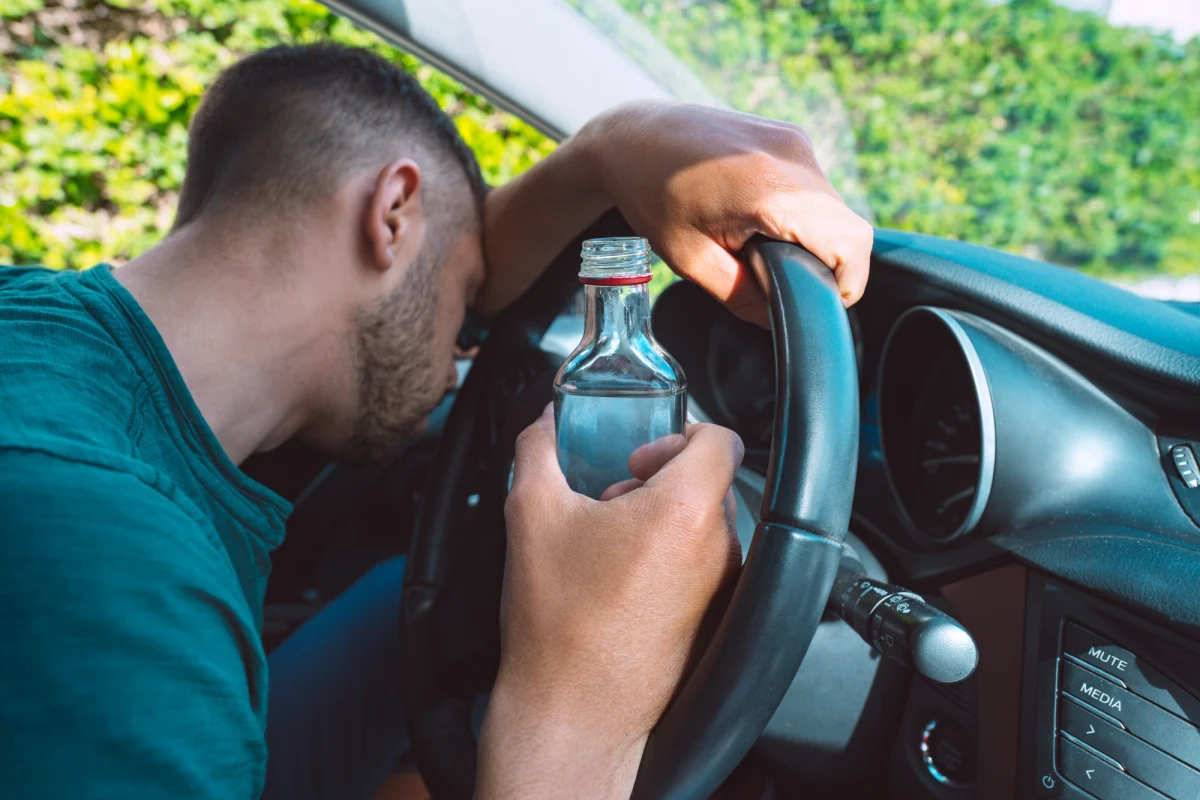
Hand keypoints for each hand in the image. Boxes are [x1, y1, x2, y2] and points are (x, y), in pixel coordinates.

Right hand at [475, 411, 743, 798]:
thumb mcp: (531, 512)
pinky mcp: (712, 616)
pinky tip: (621, 575)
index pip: (718, 438)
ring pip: (704, 521)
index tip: (639, 452)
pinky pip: (701, 562)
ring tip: (610, 540)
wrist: (572, 709)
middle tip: (611, 497)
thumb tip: (545, 422)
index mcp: (684, 512)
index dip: (678, 430)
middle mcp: (716, 547)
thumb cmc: (558, 622)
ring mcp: (719, 585)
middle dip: (659, 476)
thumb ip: (538, 449)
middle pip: (708, 479)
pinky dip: (668, 554)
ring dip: (661, 515)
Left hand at [580, 101, 874, 322]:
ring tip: (759, 243)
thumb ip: (743, 298)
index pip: (849, 244)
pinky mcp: (791, 135)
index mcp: (770, 189)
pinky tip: (757, 217)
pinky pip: (817, 188)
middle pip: (849, 229)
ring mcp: (795, 140)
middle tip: (779, 279)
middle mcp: (793, 156)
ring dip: (813, 237)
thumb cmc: (652, 195)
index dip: (845, 283)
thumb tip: (781, 322)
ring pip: (835, 209)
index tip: (816, 303)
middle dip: (826, 264)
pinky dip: (801, 213)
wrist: (633, 136)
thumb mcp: (690, 261)